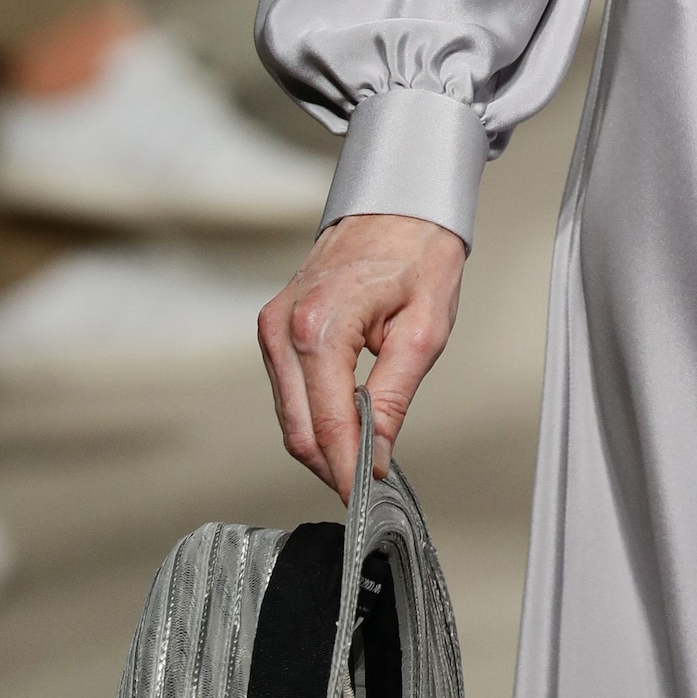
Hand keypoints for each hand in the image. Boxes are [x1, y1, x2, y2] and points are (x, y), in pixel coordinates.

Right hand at [258, 212, 466, 494]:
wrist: (398, 200)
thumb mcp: (423, 329)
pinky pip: (288, 389)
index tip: (370, 497)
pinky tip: (349, 418)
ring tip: (366, 454)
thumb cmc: (418, 251)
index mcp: (320, 327)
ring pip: (289, 415)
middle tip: (371, 486)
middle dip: (334, 465)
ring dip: (324, 442)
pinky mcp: (273, 326)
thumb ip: (394, 399)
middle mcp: (284, 328)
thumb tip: (377, 456)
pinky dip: (314, 413)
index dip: (349, 471)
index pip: (328, 425)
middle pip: (298, 430)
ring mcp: (272, 326)